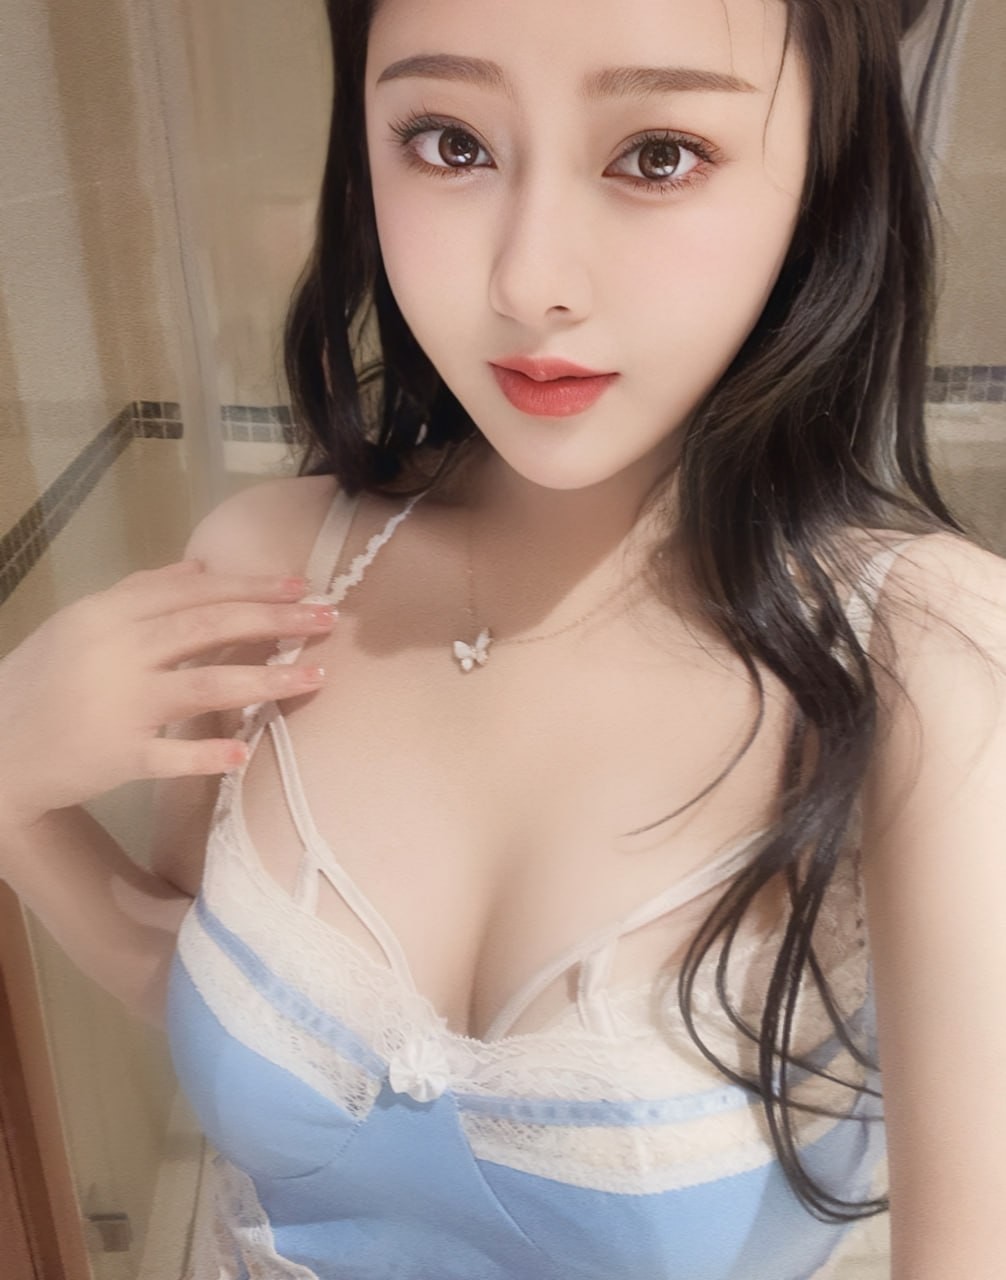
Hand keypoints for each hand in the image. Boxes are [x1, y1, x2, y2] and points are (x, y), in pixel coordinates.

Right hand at [0, 560, 335, 830]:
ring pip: (202, 685)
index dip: (251, 586)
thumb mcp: (82, 623)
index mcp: (110, 614)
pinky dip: (205, 753)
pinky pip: (168, 755)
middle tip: (327, 617)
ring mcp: (118, 704)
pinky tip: (244, 753)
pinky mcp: (116, 755)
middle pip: (208, 627)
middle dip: (273, 620)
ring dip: (264, 680)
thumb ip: (140, 591)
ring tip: (315, 676)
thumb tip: (200, 567)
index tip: (302, 585)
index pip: (194, 592)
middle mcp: (118, 652)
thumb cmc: (44, 680)